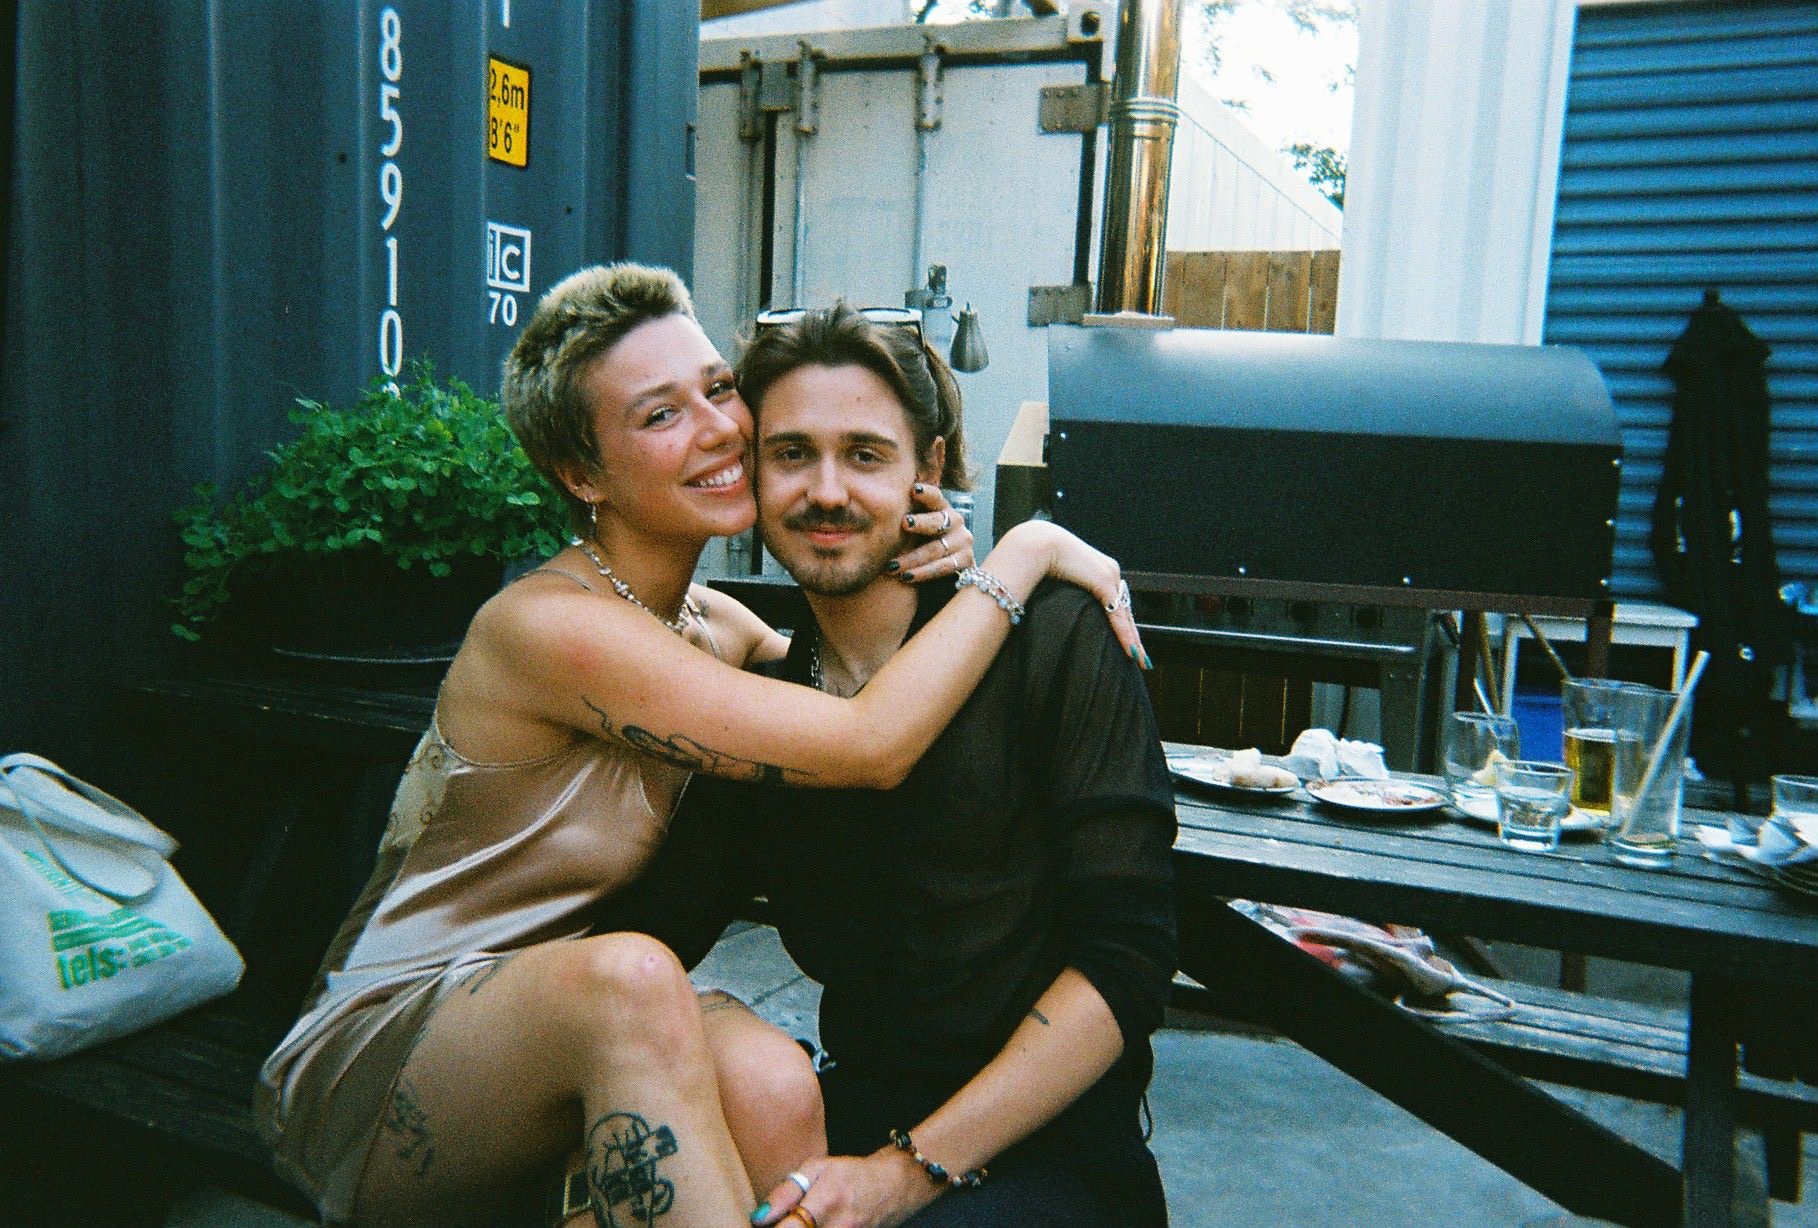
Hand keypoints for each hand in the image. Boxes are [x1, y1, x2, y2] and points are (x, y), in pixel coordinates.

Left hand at [751, 1151, 935, 1227]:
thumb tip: (759, 1217)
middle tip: (784, 1222)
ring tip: (799, 1222)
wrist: (894, 1187)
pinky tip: (813, 1226)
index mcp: (825, 1201)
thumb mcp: (817, 1169)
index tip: (759, 1225)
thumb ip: (786, 1192)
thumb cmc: (851, 1174)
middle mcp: (839, 1226)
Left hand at [892, 484, 974, 581]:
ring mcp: (963, 541)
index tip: (913, 490)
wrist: (942, 570)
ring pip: (936, 548)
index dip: (926, 493)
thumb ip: (901, 516)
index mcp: (941, 507)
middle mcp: (955, 521)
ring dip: (913, 558)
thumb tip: (869, 500)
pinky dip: (924, 573)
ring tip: (892, 566)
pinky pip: (943, 567)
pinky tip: (907, 576)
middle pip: (937, 521)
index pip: (935, 496)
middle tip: (904, 523)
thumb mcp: (911, 529)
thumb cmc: (920, 543)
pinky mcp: (966, 560)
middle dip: (920, 522)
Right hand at [998, 521, 1149, 667]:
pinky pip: (1117, 615)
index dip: (1124, 624)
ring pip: (1126, 616)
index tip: (1129, 641)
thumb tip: (1061, 609)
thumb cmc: (1039, 559)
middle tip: (1141, 657)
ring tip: (1140, 660)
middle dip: (1134, 636)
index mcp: (1102, 569)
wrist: (1037, 544)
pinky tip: (1131, 651)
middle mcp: (1111, 571)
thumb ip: (1069, 591)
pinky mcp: (1104, 582)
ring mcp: (1110, 576)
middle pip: (1126, 611)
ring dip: (1133, 641)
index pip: (1117, 602)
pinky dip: (1124, 634)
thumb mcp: (1060, 577)